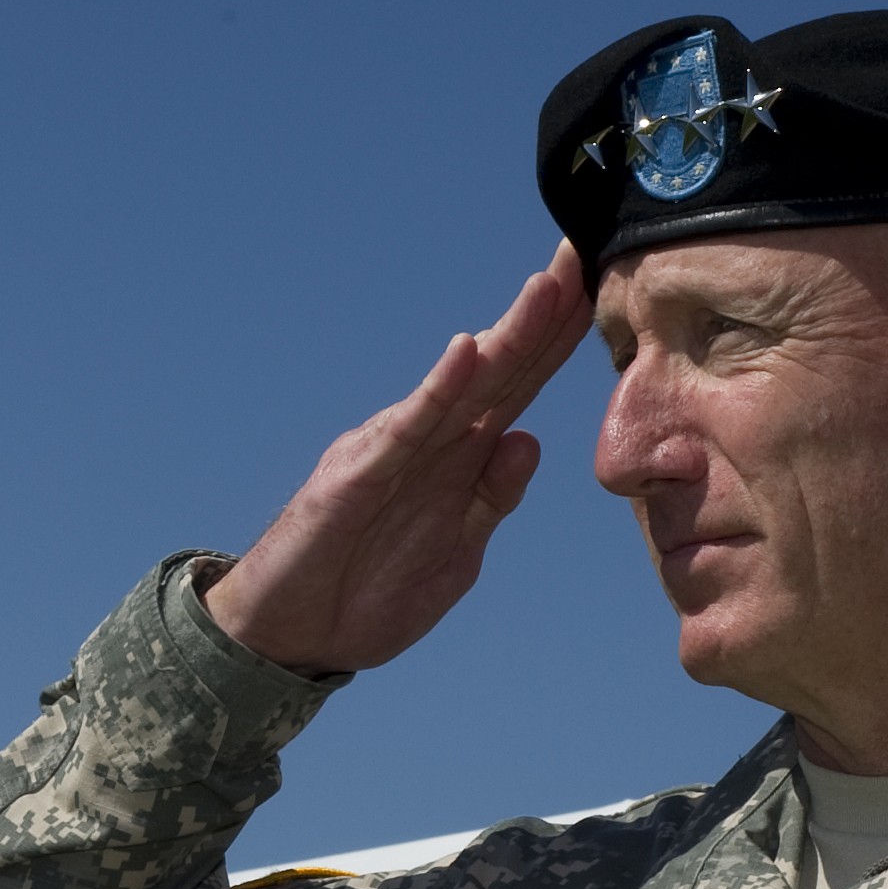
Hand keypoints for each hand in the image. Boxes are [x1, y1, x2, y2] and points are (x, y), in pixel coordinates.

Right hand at [204, 242, 593, 674]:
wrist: (288, 638)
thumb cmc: (363, 597)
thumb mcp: (453, 557)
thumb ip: (489, 502)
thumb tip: (528, 441)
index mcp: (457, 463)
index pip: (516, 389)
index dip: (556, 341)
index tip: (599, 286)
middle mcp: (429, 444)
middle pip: (497, 371)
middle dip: (542, 315)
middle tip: (582, 250)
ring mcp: (391, 454)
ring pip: (460, 388)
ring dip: (505, 337)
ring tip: (546, 286)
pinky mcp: (356, 478)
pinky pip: (406, 430)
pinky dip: (437, 392)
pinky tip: (467, 353)